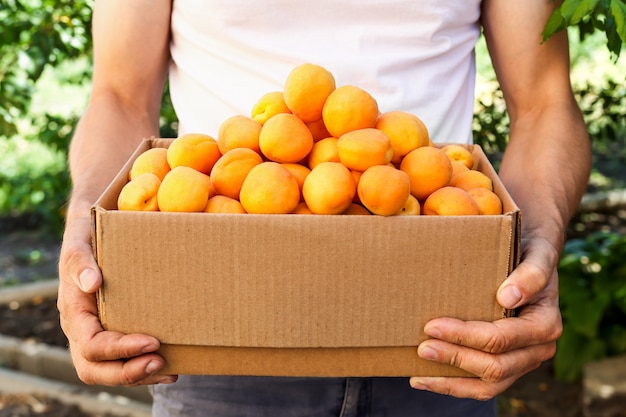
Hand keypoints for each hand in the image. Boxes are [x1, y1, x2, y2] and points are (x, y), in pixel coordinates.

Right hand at [58, 216, 177, 385]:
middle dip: (128, 373)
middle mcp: (81, 330)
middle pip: (94, 369)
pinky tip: (170, 366)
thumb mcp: (81, 241)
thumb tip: (91, 282)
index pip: (91, 345)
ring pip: (109, 370)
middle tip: (161, 362)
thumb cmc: (88, 236)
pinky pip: (122, 360)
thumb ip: (80, 260)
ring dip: (139, 376)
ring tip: (170, 372)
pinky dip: (143, 368)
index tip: (153, 342)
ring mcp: (96, 334)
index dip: (120, 349)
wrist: (93, 232)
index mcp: (73, 312)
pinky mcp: (112, 332)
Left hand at [409, 236, 562, 399]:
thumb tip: (508, 297)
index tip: (432, 326)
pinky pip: (483, 385)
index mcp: (545, 323)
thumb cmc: (531, 250)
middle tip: (422, 347)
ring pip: (489, 385)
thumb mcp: (537, 252)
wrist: (533, 252)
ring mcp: (523, 361)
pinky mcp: (509, 365)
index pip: (502, 338)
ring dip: (451, 381)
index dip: (465, 336)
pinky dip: (454, 385)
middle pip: (496, 366)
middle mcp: (538, 348)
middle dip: (455, 358)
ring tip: (418, 375)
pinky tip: (424, 379)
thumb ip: (531, 273)